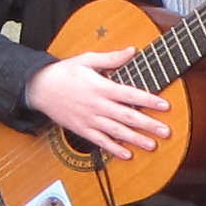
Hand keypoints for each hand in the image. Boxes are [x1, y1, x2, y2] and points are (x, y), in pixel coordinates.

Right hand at [30, 50, 171, 157]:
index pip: (130, 95)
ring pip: (117, 132)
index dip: (149, 101)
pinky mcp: (82, 129)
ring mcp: (90, 119)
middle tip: (166, 132)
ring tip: (152, 145)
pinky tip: (127, 155)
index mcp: (101, 87)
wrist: (39, 87)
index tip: (165, 106)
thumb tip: (132, 51)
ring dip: (136, 140)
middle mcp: (98, 105)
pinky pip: (100, 141)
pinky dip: (113, 149)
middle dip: (148, 125)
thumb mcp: (86, 59)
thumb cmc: (64, 71)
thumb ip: (111, 58)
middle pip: (127, 117)